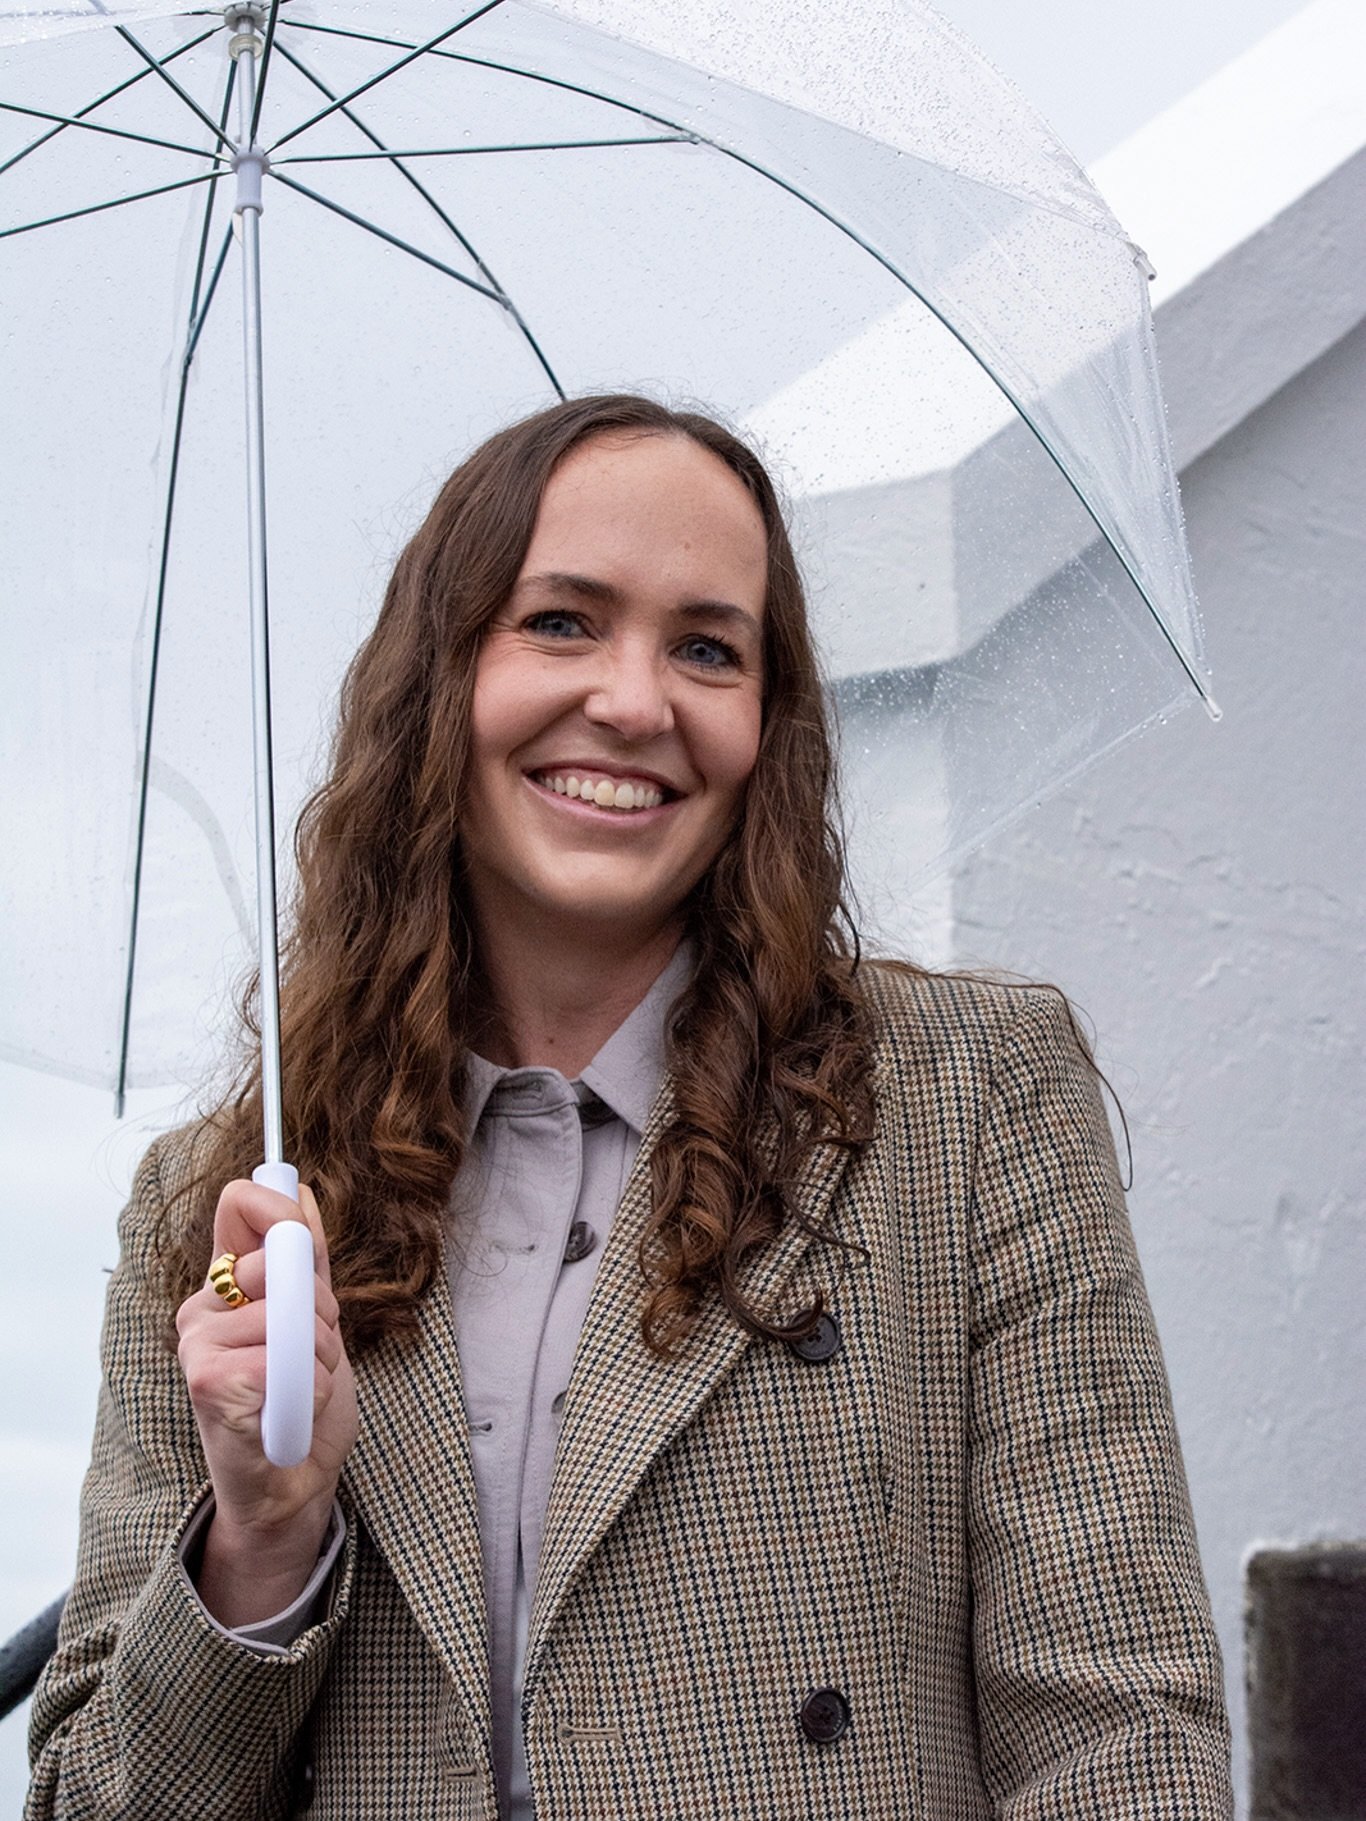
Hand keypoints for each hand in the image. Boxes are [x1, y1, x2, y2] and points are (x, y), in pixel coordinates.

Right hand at [175, 1178, 357, 1625]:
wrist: (291, 1485)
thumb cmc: (301, 1401)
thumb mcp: (316, 1319)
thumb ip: (306, 1258)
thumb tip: (298, 1189)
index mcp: (226, 1287)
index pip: (240, 1206)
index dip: (280, 1210)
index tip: (300, 1238)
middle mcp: (201, 1308)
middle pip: (284, 1260)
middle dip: (324, 1308)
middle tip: (312, 1350)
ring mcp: (198, 1344)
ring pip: (294, 1314)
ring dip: (322, 1357)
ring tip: (301, 1387)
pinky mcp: (209, 1382)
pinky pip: (287, 1357)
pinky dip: (311, 1388)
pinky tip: (290, 1412)